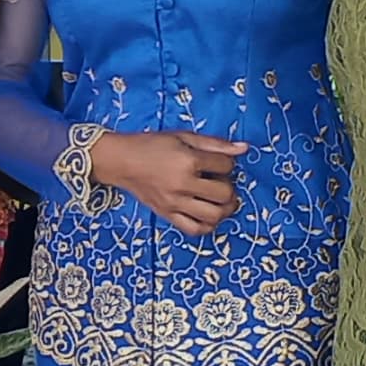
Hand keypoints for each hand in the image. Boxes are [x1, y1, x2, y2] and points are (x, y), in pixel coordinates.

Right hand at [95, 130, 243, 234]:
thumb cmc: (151, 145)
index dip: (228, 162)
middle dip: (228, 187)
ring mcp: (174, 202)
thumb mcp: (183, 137)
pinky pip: (194, 229)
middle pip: (224, 194)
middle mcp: (182, 184)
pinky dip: (207, 225)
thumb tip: (244, 149)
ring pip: (214, 215)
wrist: (120, 160)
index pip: (226, 166)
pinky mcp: (167, 214)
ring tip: (219, 200)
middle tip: (219, 181)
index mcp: (188, 161)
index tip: (218, 162)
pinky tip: (207, 215)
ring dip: (224, 209)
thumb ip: (215, 143)